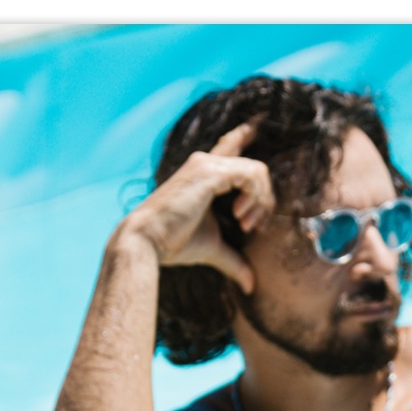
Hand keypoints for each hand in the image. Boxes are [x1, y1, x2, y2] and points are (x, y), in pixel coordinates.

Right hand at [113, 121, 274, 293]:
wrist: (147, 242)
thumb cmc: (175, 244)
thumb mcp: (214, 249)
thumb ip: (235, 261)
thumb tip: (252, 286)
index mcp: (205, 174)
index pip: (230, 146)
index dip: (244, 133)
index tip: (256, 125)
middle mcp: (205, 163)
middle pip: (254, 167)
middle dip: (264, 200)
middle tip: (253, 227)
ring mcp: (206, 165)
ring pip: (257, 171)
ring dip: (260, 202)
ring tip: (247, 225)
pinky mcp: (209, 172)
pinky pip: (251, 174)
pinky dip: (255, 198)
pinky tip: (241, 217)